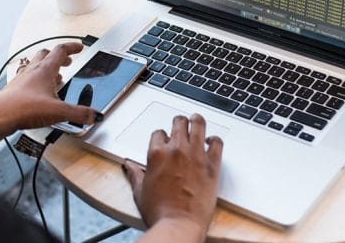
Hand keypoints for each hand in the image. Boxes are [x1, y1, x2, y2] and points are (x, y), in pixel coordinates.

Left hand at [0, 42, 100, 131]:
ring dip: (46, 68)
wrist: (0, 116)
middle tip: (67, 61)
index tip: (79, 47)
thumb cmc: (25, 108)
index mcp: (45, 70)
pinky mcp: (14, 90)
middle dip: (58, 56)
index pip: (61, 50)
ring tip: (54, 77)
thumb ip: (79, 113)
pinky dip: (35, 80)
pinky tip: (38, 92)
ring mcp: (21, 79)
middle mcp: (32, 71)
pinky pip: (26, 78)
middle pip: (46, 54)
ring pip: (35, 65)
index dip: (72, 47)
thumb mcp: (59, 111)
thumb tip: (94, 115)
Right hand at [123, 114, 222, 239]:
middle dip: (179, 122)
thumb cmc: (160, 211)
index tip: (164, 141)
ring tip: (196, 120)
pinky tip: (212, 141)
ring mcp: (195, 155)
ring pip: (198, 124)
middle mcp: (176, 149)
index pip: (159, 133)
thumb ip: (134, 174)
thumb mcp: (140, 191)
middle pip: (179, 122)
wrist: (179, 224)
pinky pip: (217, 143)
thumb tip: (127, 165)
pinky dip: (215, 139)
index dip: (162, 136)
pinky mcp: (212, 164)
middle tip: (181, 124)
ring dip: (197, 121)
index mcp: (157, 153)